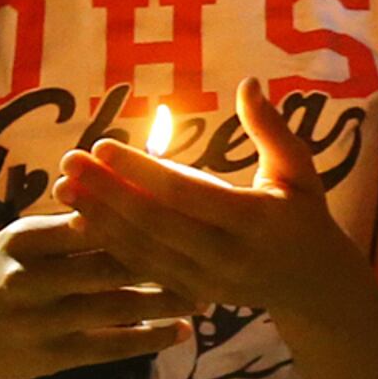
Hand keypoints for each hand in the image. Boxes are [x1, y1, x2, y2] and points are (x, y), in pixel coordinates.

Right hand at [0, 209, 193, 378]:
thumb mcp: (20, 240)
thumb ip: (68, 224)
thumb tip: (133, 192)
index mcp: (25, 238)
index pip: (91, 220)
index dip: (141, 216)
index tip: (186, 211)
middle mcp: (30, 278)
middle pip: (110, 264)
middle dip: (164, 259)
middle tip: (209, 254)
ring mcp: (40, 320)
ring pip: (117, 307)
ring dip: (166, 300)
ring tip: (206, 295)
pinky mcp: (49, 357)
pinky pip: (110, 347)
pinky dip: (149, 340)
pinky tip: (180, 332)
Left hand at [50, 81, 356, 319]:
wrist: (314, 288)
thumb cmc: (305, 216)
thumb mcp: (300, 170)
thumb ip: (272, 129)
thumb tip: (248, 83)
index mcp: (255, 219)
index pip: (186, 193)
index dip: (141, 171)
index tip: (102, 145)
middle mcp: (228, 256)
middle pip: (156, 223)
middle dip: (108, 193)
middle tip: (68, 162)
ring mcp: (208, 282)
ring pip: (143, 252)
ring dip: (99, 220)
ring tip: (63, 188)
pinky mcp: (193, 295)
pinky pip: (145, 271)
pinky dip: (111, 246)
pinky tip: (81, 221)